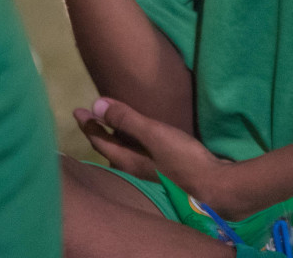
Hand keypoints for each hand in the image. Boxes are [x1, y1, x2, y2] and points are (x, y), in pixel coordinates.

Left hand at [74, 97, 247, 215]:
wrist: (214, 187)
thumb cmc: (181, 160)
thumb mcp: (153, 134)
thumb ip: (126, 119)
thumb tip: (95, 105)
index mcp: (127, 161)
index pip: (101, 141)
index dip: (89, 125)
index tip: (78, 111)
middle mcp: (134, 169)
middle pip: (110, 149)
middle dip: (99, 132)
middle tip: (90, 116)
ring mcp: (150, 172)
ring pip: (125, 153)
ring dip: (116, 138)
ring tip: (112, 126)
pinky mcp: (165, 171)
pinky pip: (140, 154)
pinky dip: (133, 143)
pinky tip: (142, 140)